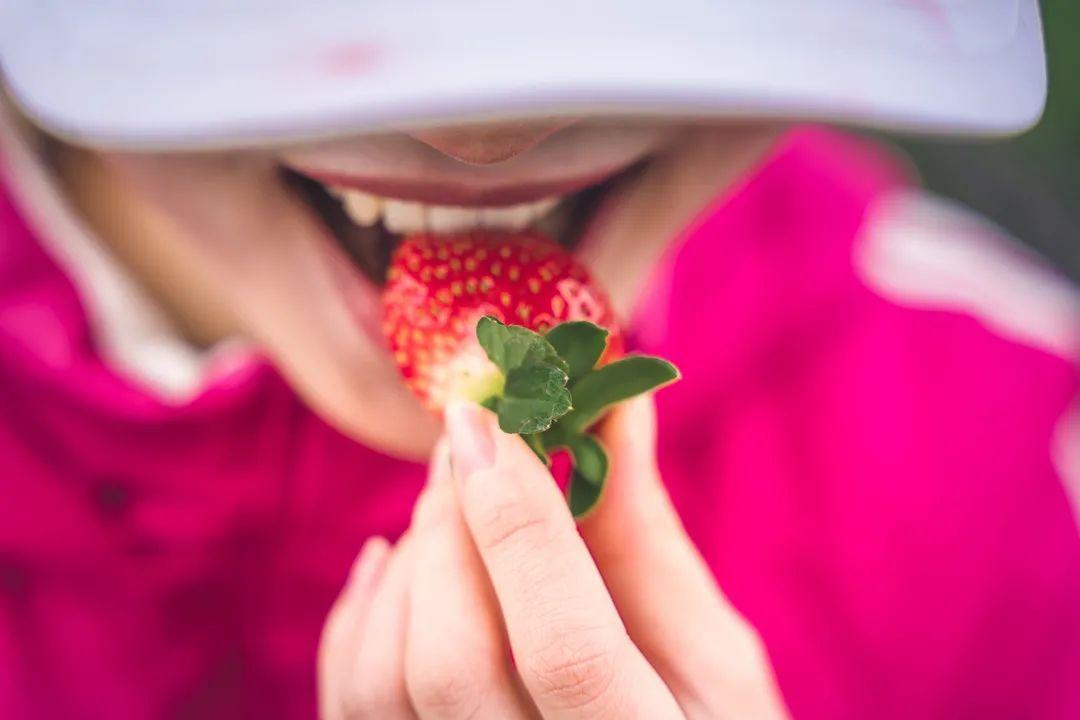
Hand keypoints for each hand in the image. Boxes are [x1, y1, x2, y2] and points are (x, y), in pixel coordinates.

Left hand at [318, 397, 789, 718]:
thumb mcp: (715, 663)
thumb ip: (651, 544)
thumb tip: (616, 407)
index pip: (566, 651)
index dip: (522, 528)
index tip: (492, 423)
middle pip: (451, 664)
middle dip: (450, 531)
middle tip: (469, 444)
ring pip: (385, 685)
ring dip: (409, 565)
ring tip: (448, 501)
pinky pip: (352, 706)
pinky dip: (360, 615)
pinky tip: (395, 556)